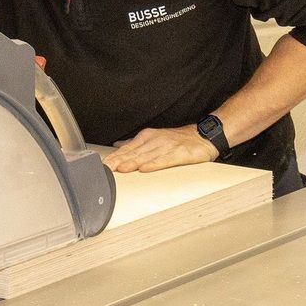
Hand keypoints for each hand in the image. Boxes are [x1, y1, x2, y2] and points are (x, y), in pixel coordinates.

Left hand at [103, 126, 218, 173]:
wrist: (203, 136)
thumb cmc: (178, 140)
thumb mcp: (154, 138)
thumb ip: (135, 144)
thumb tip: (117, 146)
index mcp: (147, 138)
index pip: (127, 149)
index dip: (114, 157)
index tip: (102, 165)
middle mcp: (155, 142)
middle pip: (133, 153)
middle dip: (118, 161)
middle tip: (105, 169)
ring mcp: (167, 147)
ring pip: (146, 156)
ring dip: (132, 163)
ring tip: (120, 169)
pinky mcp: (179, 154)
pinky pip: (165, 160)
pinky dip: (154, 164)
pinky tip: (145, 169)